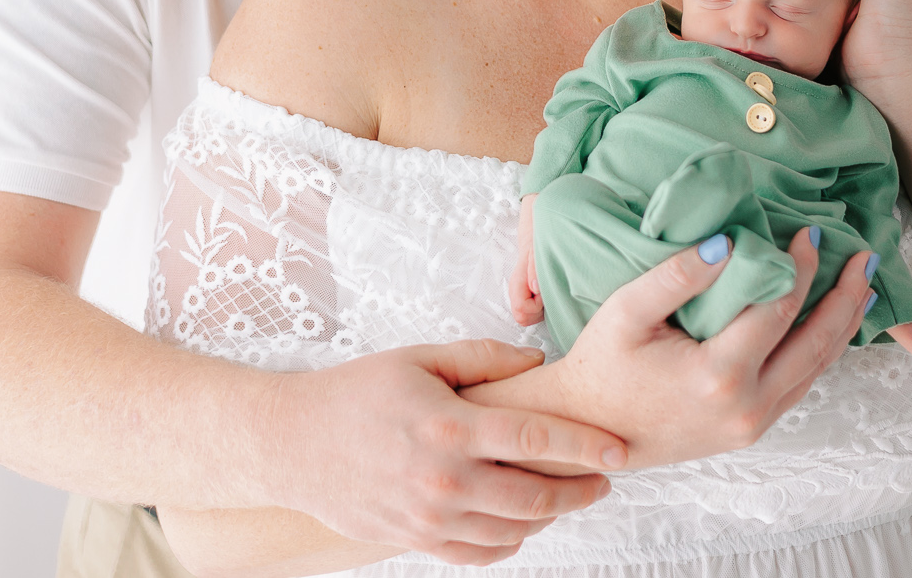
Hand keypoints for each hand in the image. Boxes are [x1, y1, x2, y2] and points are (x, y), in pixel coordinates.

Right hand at [260, 339, 626, 564]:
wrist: (291, 442)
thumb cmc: (354, 392)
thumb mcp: (418, 358)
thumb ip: (482, 357)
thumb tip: (536, 358)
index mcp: (449, 425)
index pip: (537, 440)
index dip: (586, 446)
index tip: (620, 449)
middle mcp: (444, 479)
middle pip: (535, 497)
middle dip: (580, 489)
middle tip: (604, 478)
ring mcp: (429, 517)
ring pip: (513, 531)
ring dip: (550, 516)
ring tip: (568, 495)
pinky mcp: (414, 540)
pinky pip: (479, 554)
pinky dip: (511, 542)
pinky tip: (524, 522)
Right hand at [490, 228, 874, 468]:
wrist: (589, 429)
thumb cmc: (603, 365)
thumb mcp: (626, 311)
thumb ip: (677, 274)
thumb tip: (728, 242)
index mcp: (718, 376)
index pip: (777, 310)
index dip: (799, 267)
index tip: (810, 233)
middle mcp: (746, 408)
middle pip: (815, 344)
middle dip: (844, 296)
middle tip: (864, 257)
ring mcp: (752, 425)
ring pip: (815, 370)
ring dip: (843, 326)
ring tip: (862, 287)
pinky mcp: (751, 431)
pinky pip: (800, 387)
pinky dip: (822, 353)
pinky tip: (831, 326)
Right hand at [510, 195, 543, 325]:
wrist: (542, 216)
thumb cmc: (539, 228)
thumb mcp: (537, 244)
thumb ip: (534, 266)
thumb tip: (535, 289)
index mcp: (519, 279)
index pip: (521, 311)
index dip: (535, 307)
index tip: (545, 291)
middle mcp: (522, 286)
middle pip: (524, 317)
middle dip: (539, 309)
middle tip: (551, 288)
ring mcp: (527, 287)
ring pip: (531, 313)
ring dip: (544, 304)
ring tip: (554, 282)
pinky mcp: (535, 286)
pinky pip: (538, 305)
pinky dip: (546, 300)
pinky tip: (554, 283)